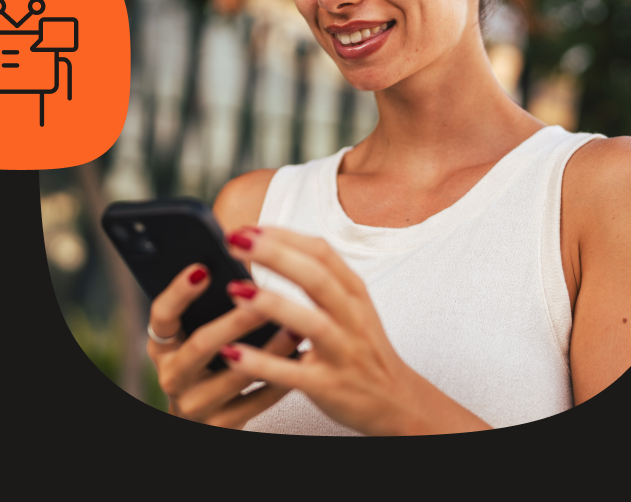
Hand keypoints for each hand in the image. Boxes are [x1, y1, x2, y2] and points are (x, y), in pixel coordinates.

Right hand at [145, 262, 301, 427]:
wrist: (214, 415)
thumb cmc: (211, 359)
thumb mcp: (198, 330)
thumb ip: (210, 301)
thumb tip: (243, 248)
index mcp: (164, 344)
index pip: (161, 315)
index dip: (178, 293)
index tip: (201, 268)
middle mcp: (172, 374)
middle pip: (200, 345)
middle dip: (233, 320)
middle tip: (260, 294)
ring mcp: (195, 404)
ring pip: (234, 375)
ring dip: (268, 348)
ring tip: (297, 325)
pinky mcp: (221, 425)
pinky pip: (255, 401)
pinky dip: (280, 377)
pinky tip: (301, 356)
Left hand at [218, 226, 490, 435]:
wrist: (398, 402)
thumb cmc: (364, 350)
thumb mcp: (352, 308)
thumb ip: (321, 280)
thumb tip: (273, 246)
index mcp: (355, 294)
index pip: (322, 253)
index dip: (284, 236)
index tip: (248, 227)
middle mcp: (352, 319)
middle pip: (317, 278)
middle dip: (276, 255)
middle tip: (236, 240)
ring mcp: (343, 353)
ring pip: (311, 323)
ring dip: (272, 304)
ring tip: (235, 290)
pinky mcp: (330, 387)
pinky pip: (293, 374)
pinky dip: (262, 363)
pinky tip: (232, 354)